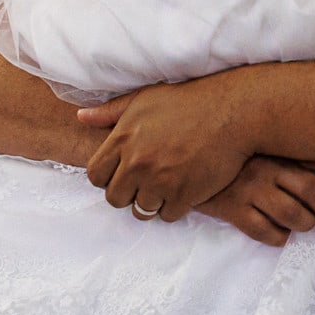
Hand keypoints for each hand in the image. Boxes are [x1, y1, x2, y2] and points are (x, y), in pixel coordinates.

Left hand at [81, 83, 251, 222]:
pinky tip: (184, 188)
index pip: (95, 176)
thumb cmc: (189, 102)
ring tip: (167, 185)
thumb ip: (111, 112)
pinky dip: (175, 206)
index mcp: (123, 139)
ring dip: (152, 201)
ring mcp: (161, 181)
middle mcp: (137, 162)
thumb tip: (81, 117)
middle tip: (147, 181)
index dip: (108, 177)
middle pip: (115, 198)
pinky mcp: (185, 194)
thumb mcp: (145, 98)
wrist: (233, 112)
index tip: (124, 172)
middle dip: (129, 192)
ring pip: (141, 210)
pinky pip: (167, 215)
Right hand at [196, 156, 314, 244]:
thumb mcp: (264, 149)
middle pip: (309, 198)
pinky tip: (279, 233)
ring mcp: (248, 191)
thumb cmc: (236, 156)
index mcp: (277, 155)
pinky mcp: (232, 209)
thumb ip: (291, 158)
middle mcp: (266, 172)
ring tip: (300, 224)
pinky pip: (264, 232)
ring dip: (302, 227)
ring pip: (290, 218)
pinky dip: (279, 238)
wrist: (190, 160)